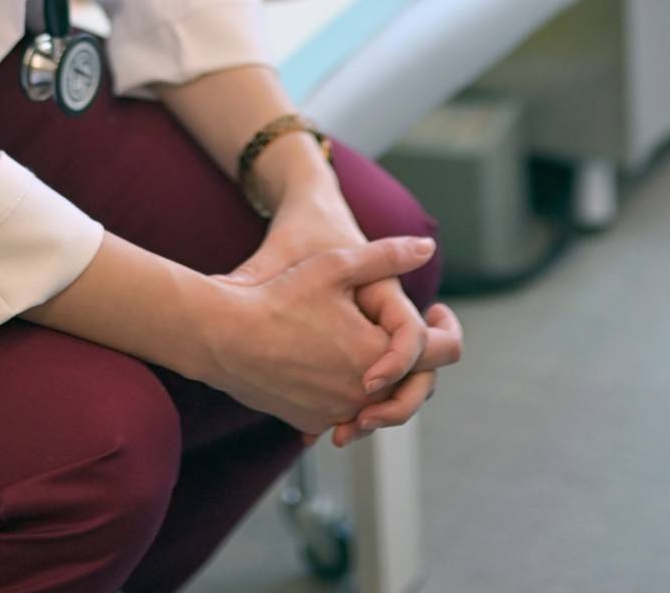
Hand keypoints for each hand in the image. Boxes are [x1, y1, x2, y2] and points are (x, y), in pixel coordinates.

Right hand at [200, 235, 438, 435]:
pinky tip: (336, 358)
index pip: (440, 354)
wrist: (223, 337)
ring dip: (384, 377)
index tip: (438, 311)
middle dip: (416, 359)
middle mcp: (363, 394)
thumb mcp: (335, 265)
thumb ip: (386, 255)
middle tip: (415, 329)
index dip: (446, 328)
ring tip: (374, 342)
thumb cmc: (277, 297)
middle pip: (414, 385)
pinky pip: (345, 410)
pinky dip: (349, 391)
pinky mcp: (311, 421)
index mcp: (378, 355)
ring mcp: (336, 412)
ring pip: (379, 401)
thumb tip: (426, 247)